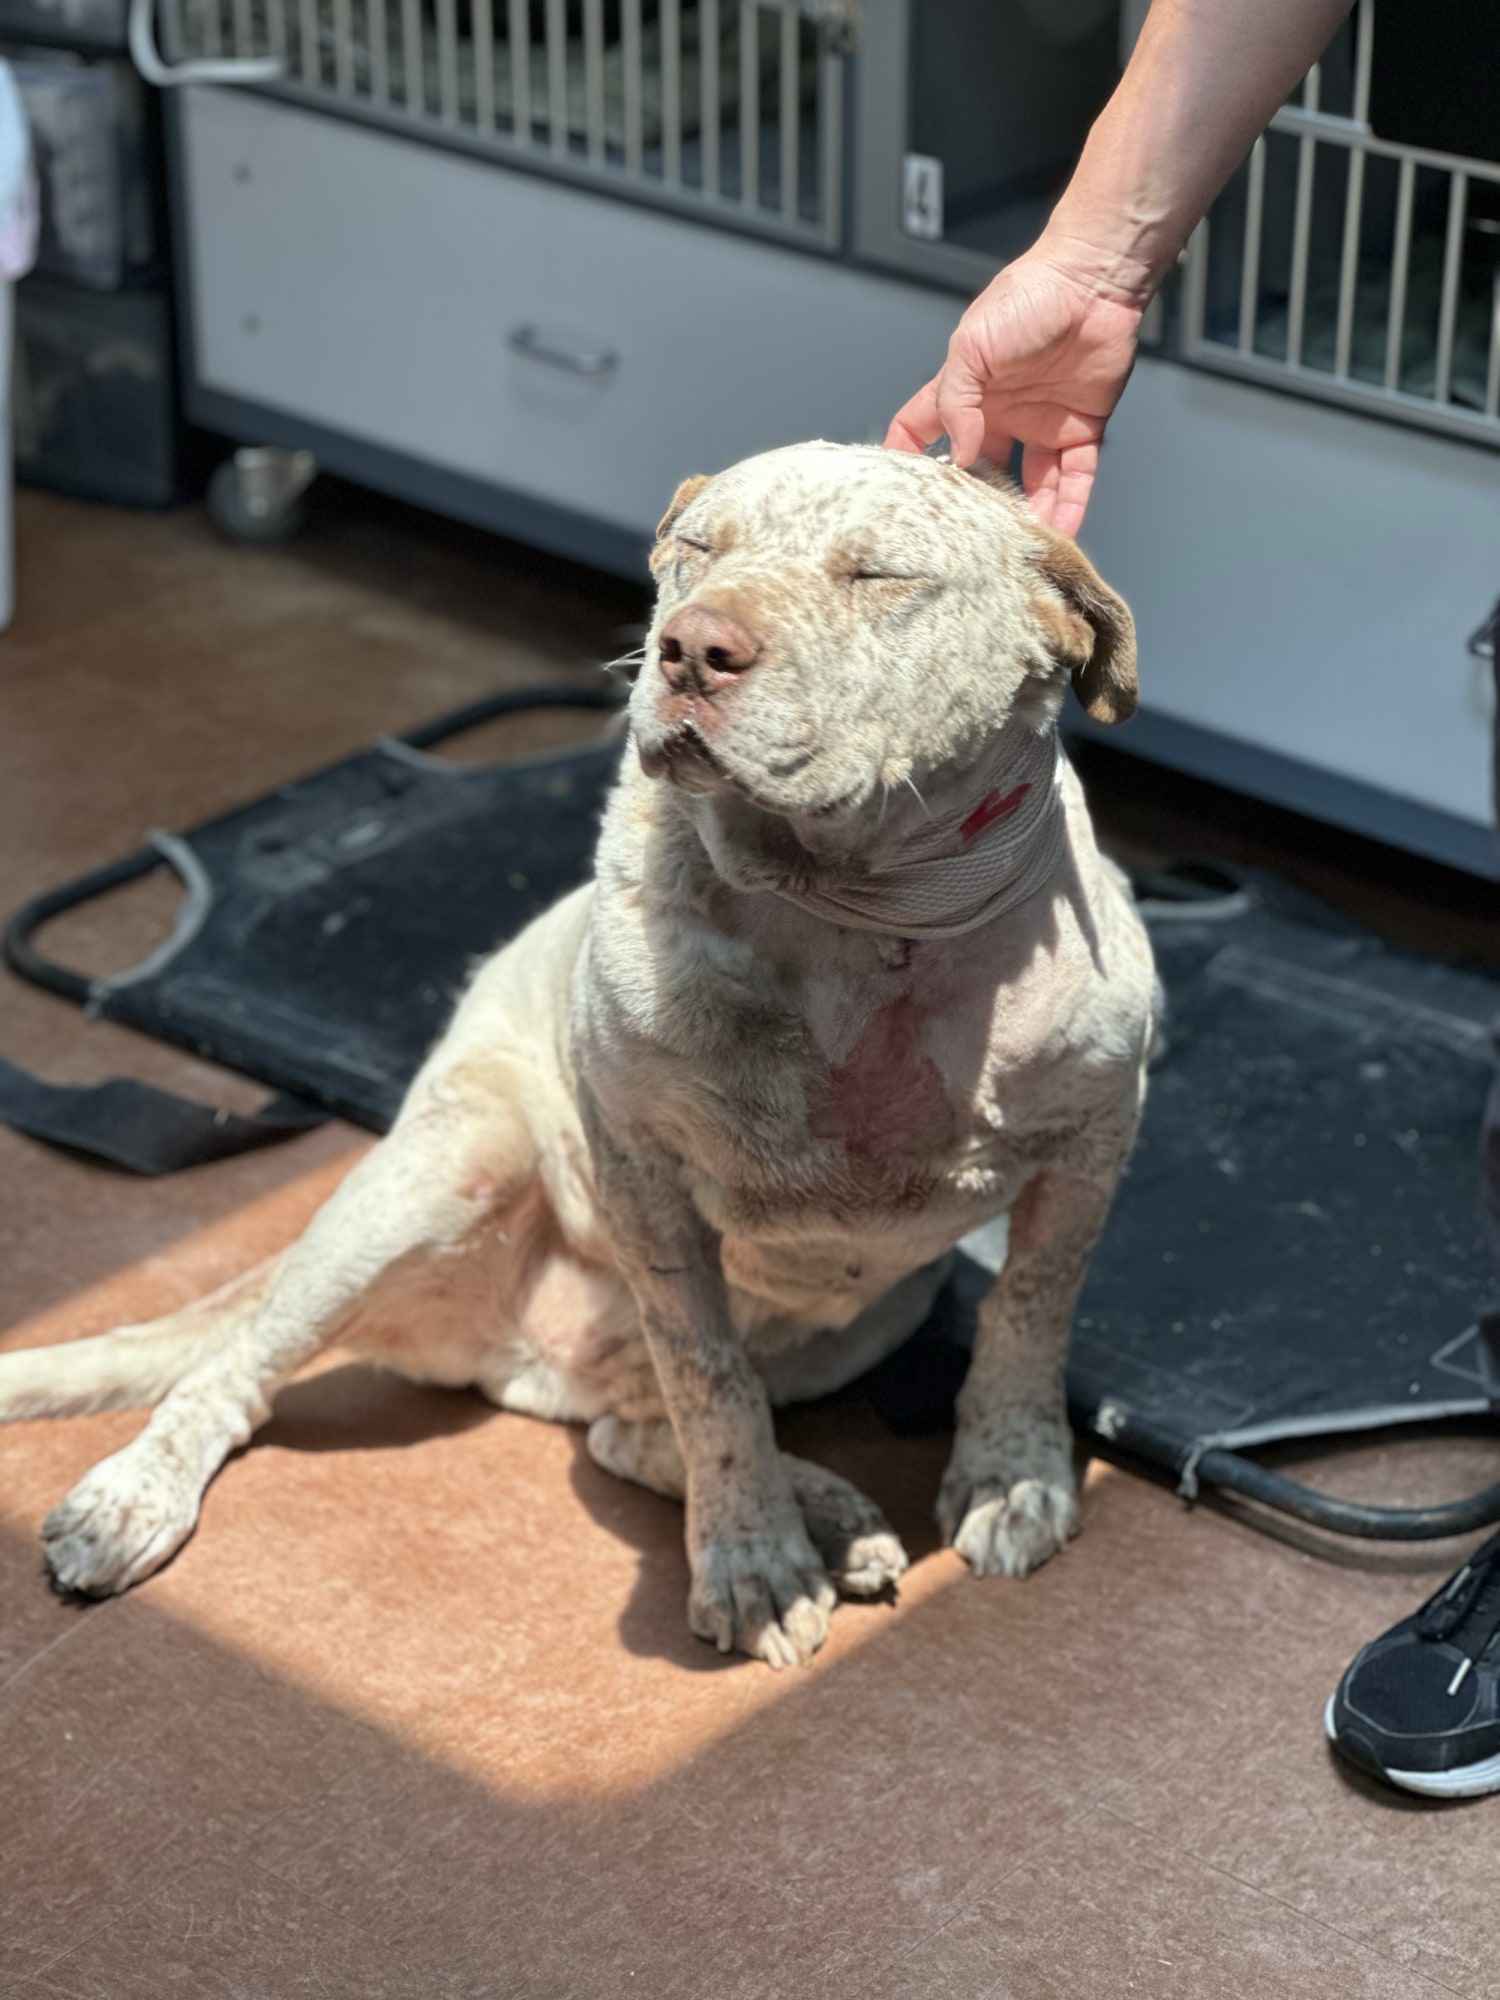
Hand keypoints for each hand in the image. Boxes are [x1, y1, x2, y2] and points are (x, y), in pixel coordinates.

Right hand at [885, 245, 1145, 537]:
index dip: (909, 458)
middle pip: (982, 472)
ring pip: (1032, 485)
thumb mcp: (970, 347)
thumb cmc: (1027, 299)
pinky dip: (1070, 506)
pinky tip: (1060, 533)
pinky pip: (1077, 477)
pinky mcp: (1084, 428)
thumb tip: (959, 457)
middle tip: (968, 536)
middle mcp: (1003, 414)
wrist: (1092, 281)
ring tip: (1017, 548)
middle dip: (976, 503)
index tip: (899, 494)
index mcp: (968, 393)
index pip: (924, 431)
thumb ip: (955, 402)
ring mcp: (1043, 424)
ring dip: (1026, 516)